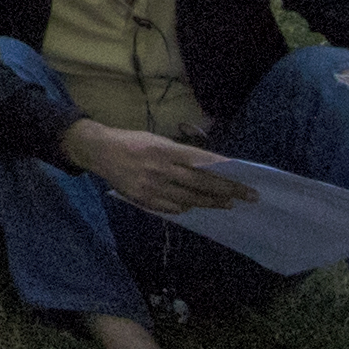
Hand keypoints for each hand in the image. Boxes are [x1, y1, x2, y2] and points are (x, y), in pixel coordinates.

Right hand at [74, 123, 238, 216]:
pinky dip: (186, 207)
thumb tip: (208, 166)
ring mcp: (152, 187)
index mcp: (165, 150)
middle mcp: (161, 169)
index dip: (223, 170)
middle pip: (201, 183)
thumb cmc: (133, 141)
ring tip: (228, 204)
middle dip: (227, 190)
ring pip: (189, 199)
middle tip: (249, 196)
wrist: (100, 151)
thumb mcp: (158, 140)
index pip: (202, 161)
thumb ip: (180, 154)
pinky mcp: (144, 200)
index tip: (243, 176)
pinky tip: (196, 205)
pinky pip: (171, 208)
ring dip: (211, 202)